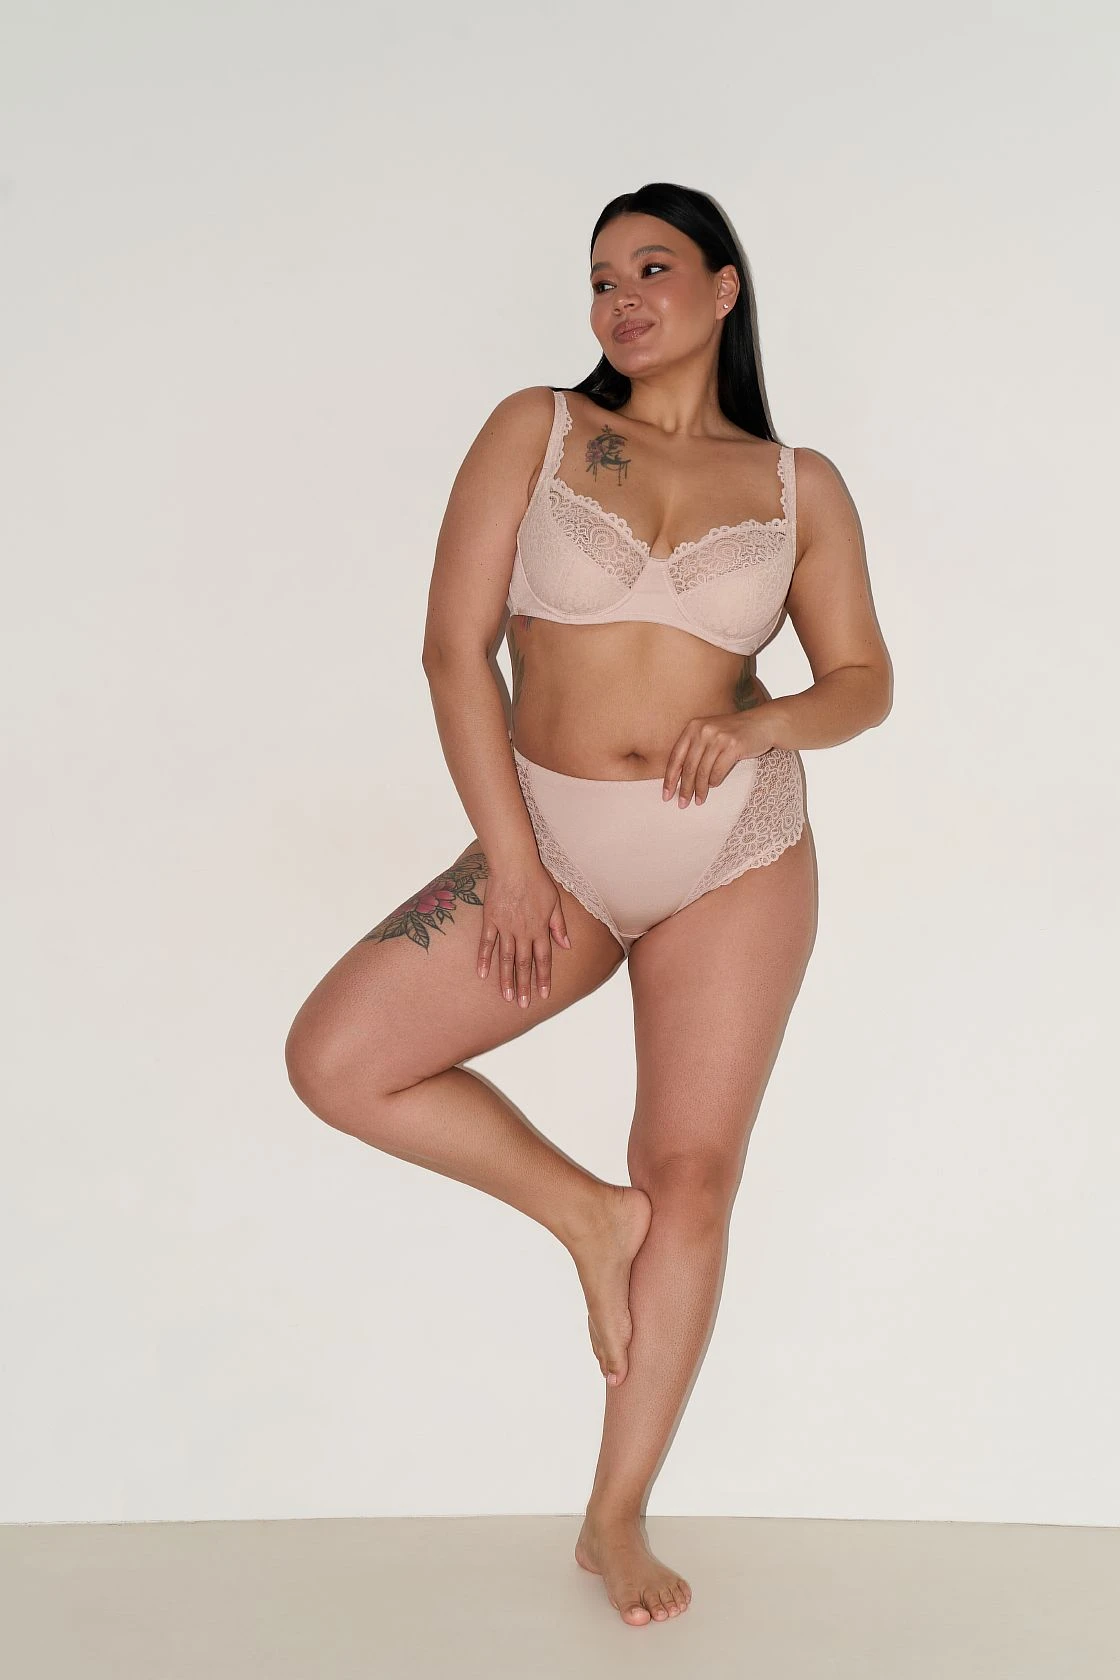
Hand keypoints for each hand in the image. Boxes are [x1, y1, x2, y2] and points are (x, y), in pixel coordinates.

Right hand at [476, 859, 570, 1006]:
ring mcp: (505, 927)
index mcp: (540, 928)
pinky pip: (486, 943)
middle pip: (523, 964)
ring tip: (507, 997)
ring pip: (506, 959)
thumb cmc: (537, 880)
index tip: (544, 995)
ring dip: (506, 979)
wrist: (515, 865)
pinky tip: (482, 974)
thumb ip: (559, 926)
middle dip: (525, 986)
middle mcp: (523, 932)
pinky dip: (484, 959)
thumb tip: (566, 946)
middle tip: (523, 1005)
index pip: (543, 960)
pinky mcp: (490, 920)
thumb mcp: (555, 902)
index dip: (544, 978)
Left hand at [662, 709, 774, 806]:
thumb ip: (695, 749)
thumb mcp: (710, 734)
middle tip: (682, 803)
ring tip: (699, 800)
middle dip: (685, 788)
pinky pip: (718, 771)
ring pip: (703, 772)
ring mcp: (718, 737)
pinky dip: (714, 781)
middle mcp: (703, 730)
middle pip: (689, 767)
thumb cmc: (733, 733)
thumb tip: (679, 778)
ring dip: (700, 789)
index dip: (670, 778)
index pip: (676, 757)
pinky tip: (713, 786)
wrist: (762, 723)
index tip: (666, 794)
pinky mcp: (733, 746)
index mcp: (693, 727)